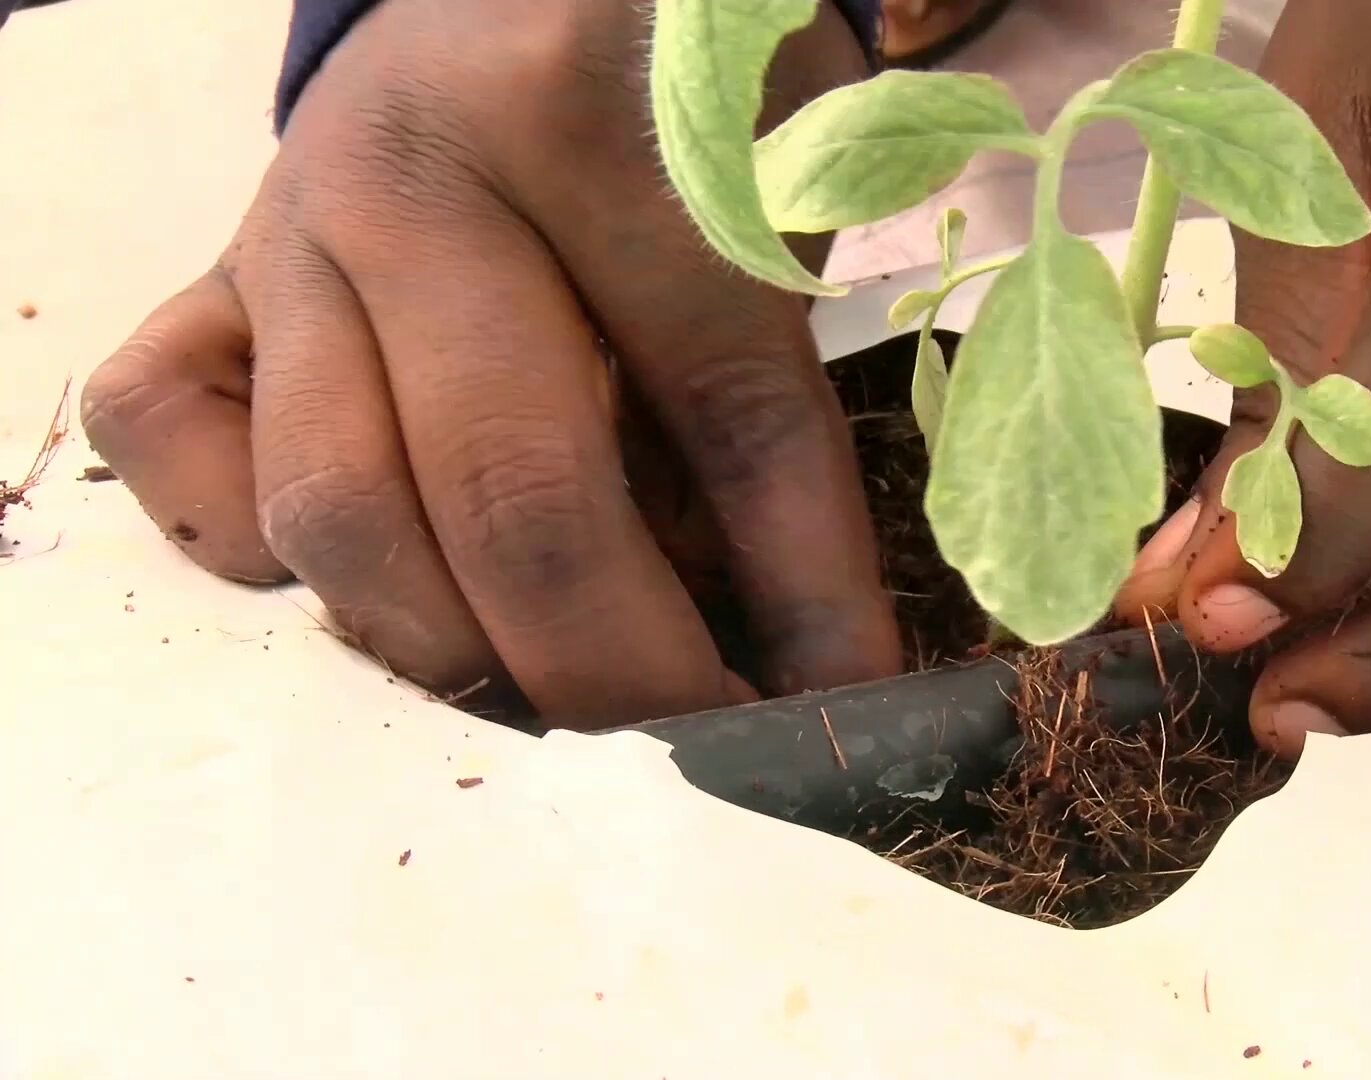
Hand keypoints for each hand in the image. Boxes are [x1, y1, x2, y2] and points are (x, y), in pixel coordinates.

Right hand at [80, 0, 901, 724]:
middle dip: (624, 666)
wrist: (516, 2)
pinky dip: (253, 550)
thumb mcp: (770, 216)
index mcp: (600, 122)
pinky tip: (377, 567)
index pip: (730, 407)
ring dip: (455, 651)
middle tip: (693, 734)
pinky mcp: (203, 286)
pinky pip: (167, 449)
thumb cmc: (674, 118)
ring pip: (335, 512)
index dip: (805, 587)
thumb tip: (791, 659)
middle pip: (517, 491)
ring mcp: (284, 235)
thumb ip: (762, 413)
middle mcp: (414, 177)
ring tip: (553, 691)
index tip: (846, 699)